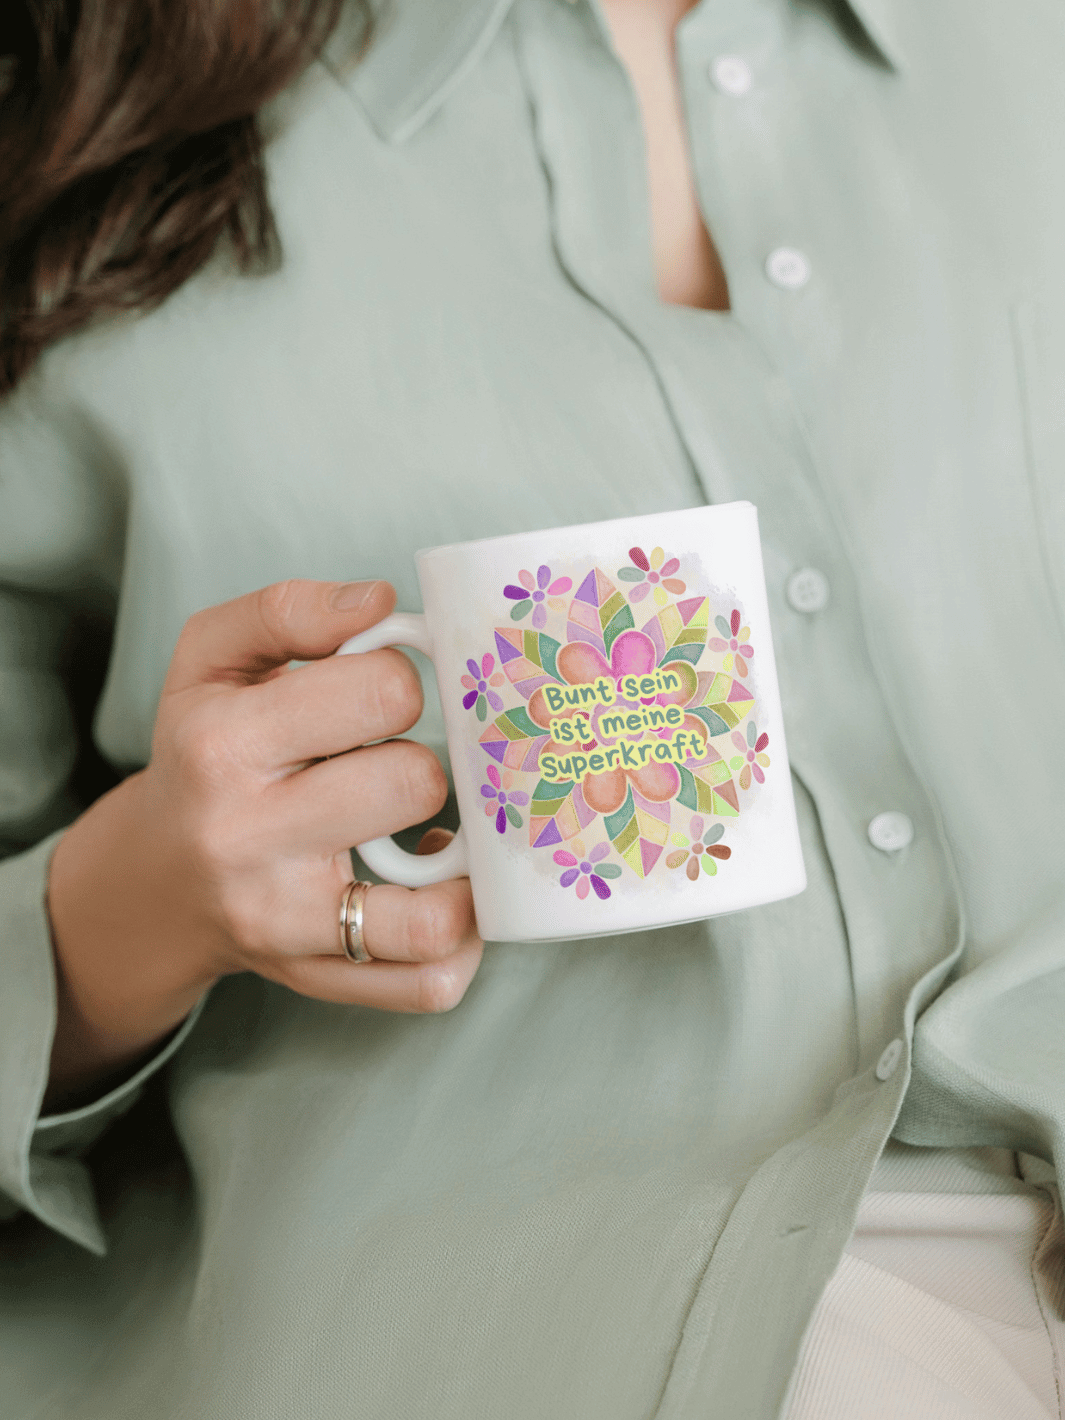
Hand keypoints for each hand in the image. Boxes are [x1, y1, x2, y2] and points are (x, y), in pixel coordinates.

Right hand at [46, 580, 483, 1104]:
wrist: (158, 878)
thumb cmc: (204, 753)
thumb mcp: (212, 660)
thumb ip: (288, 610)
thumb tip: (377, 601)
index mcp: (223, 744)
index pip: (382, 691)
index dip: (401, 682)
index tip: (380, 698)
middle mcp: (248, 839)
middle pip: (416, 783)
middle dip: (424, 762)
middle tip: (395, 765)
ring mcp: (287, 923)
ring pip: (433, 910)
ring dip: (460, 864)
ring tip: (435, 835)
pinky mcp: (318, 978)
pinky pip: (429, 981)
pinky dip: (461, 941)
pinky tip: (443, 894)